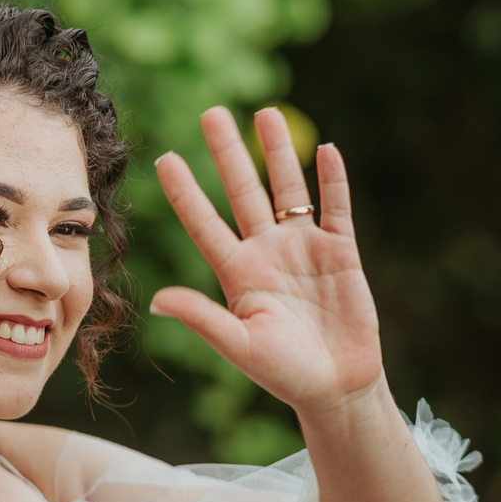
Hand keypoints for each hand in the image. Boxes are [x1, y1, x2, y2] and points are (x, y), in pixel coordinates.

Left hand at [151, 107, 384, 414]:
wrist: (338, 388)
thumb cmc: (285, 374)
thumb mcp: (240, 346)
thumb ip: (203, 318)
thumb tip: (158, 300)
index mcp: (238, 274)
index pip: (205, 224)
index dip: (186, 193)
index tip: (166, 158)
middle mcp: (267, 253)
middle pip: (244, 192)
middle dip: (229, 154)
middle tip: (212, 113)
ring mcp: (305, 249)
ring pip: (288, 190)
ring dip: (278, 153)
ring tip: (265, 115)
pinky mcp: (341, 253)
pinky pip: (337, 208)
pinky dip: (333, 181)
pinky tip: (327, 151)